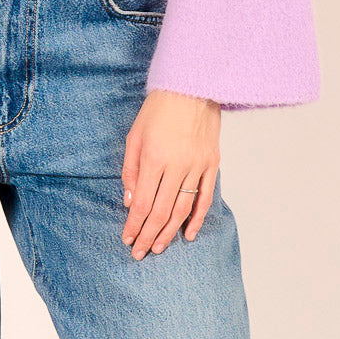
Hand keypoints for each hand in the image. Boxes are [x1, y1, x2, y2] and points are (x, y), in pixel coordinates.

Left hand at [121, 89, 220, 257]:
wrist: (191, 86)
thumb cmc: (158, 109)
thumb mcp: (135, 134)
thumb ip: (131, 169)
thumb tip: (130, 201)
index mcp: (154, 157)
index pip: (143, 202)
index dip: (134, 224)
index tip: (127, 239)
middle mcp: (176, 165)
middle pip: (161, 211)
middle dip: (148, 235)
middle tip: (139, 252)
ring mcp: (196, 165)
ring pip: (182, 208)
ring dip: (169, 232)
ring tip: (158, 247)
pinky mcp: (212, 163)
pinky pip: (204, 197)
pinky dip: (196, 218)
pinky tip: (188, 233)